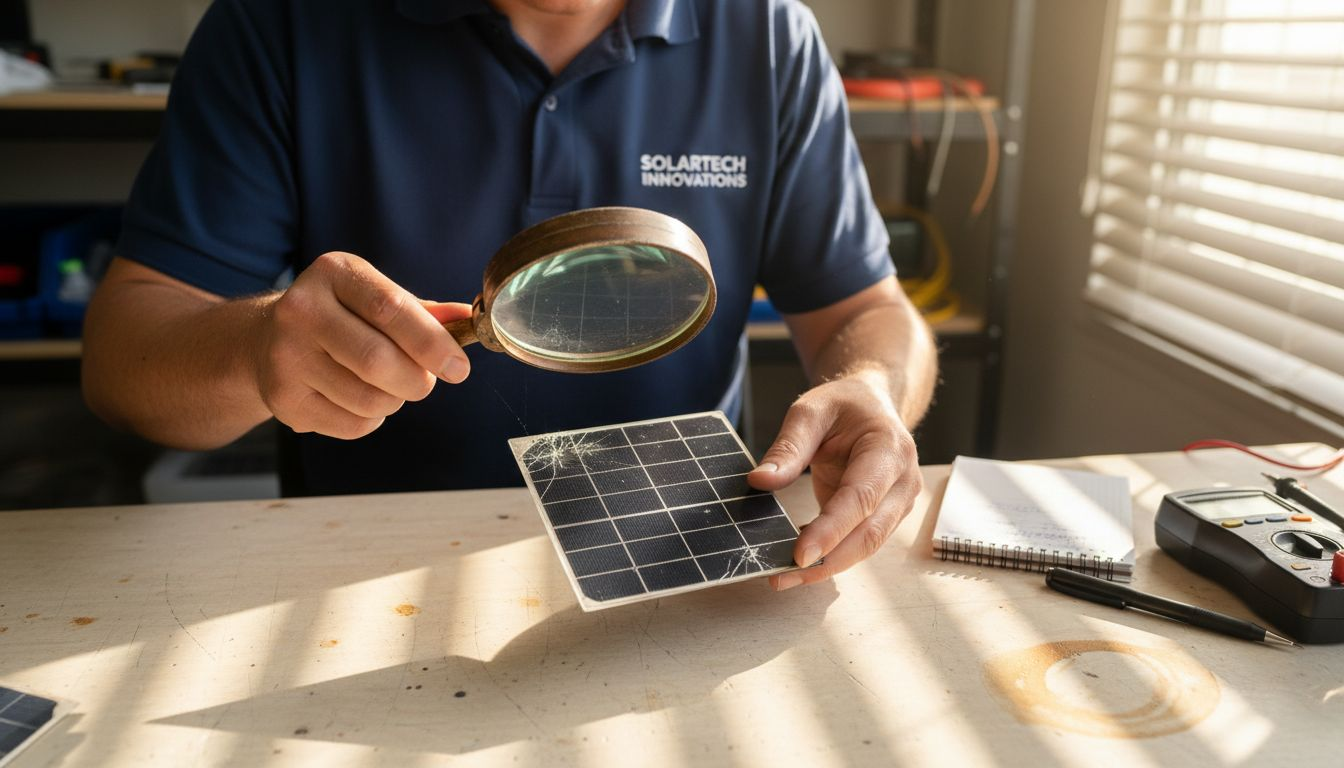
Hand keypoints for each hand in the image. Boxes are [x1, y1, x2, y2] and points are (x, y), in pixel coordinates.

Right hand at [252, 251, 471, 438]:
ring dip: (395, 401)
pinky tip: (359, 399)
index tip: (459, 368)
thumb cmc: (342, 317)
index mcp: (334, 273)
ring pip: (369, 399)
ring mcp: (286, 356)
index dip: (432, 343)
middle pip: (378, 360)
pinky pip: (353, 425)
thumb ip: (424, 312)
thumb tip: (469, 320)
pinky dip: (373, 419)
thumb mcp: (377, 298)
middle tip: (425, 382)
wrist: (266, 340)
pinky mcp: (283, 398)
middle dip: (417, 381)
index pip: (391, 308)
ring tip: (387, 386)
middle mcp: (301, 309)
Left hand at [747, 370, 921, 589]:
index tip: (800, 555)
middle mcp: (903, 482)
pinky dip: (829, 555)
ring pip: (866, 546)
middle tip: (781, 576)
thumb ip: (788, 446)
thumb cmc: (844, 405)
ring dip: (826, 566)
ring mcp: (898, 503)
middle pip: (869, 533)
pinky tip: (798, 559)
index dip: (831, 530)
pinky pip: (858, 543)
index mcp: (889, 449)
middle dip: (827, 561)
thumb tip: (760, 481)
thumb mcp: (811, 410)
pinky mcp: (884, 517)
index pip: (861, 498)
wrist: (871, 405)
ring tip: (782, 575)